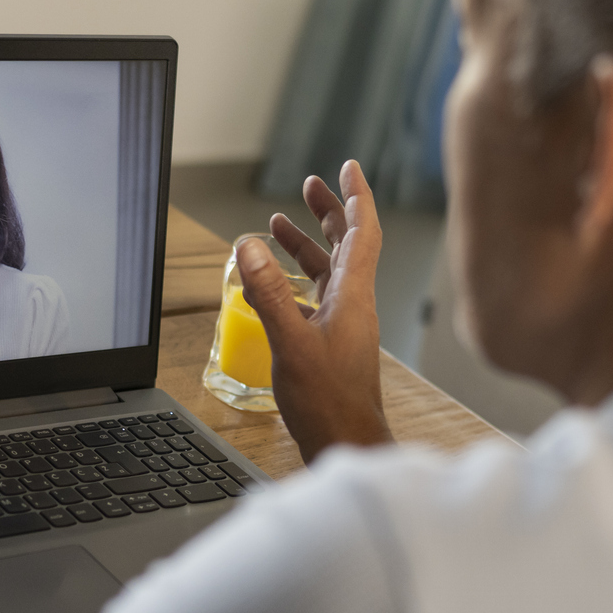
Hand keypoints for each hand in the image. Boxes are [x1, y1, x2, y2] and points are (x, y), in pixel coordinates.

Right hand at [237, 160, 391, 462]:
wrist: (347, 446)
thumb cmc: (327, 403)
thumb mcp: (290, 343)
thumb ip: (270, 294)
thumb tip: (250, 246)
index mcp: (353, 298)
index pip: (362, 232)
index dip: (356, 196)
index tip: (347, 167)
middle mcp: (354, 307)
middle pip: (348, 246)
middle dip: (328, 212)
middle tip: (308, 186)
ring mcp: (346, 327)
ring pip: (331, 273)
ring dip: (308, 246)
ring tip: (280, 227)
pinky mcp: (333, 346)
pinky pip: (319, 300)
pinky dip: (298, 283)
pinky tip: (276, 286)